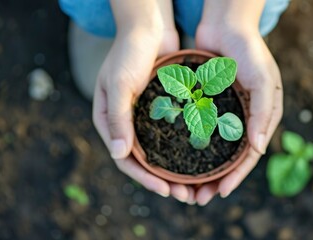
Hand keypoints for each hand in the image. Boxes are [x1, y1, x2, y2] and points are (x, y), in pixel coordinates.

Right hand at [92, 5, 196, 202]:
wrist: (149, 28)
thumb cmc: (129, 53)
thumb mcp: (120, 85)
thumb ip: (118, 118)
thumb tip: (119, 154)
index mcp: (110, 121)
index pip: (124, 159)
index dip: (143, 178)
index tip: (164, 189)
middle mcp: (127, 123)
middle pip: (145, 161)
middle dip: (164, 180)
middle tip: (186, 195)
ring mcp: (146, 117)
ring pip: (162, 151)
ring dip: (178, 169)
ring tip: (197, 184)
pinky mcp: (164, 109)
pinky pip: (174, 134)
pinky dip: (185, 148)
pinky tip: (202, 158)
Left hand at [193, 24, 282, 204]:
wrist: (225, 24)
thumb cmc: (248, 50)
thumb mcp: (262, 80)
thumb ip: (263, 113)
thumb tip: (256, 151)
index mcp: (261, 116)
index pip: (249, 155)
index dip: (236, 176)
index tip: (220, 192)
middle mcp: (243, 118)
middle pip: (229, 157)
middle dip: (215, 179)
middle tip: (198, 197)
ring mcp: (224, 112)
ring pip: (212, 148)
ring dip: (200, 168)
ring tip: (186, 186)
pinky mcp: (206, 104)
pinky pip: (198, 130)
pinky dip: (190, 145)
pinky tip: (177, 157)